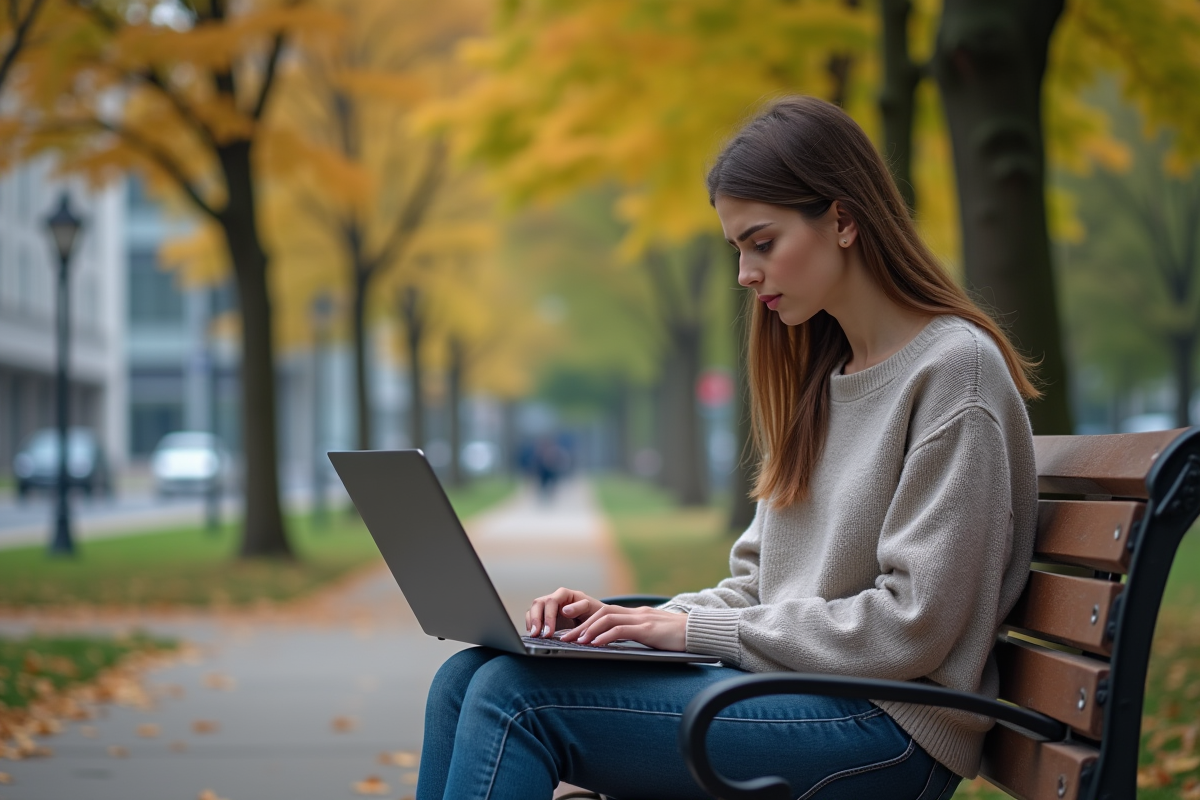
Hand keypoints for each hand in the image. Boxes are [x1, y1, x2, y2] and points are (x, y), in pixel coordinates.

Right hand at [525, 587, 604, 637]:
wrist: (595, 619)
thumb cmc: (594, 612)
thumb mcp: (591, 608)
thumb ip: (579, 607)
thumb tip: (564, 610)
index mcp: (564, 594)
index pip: (552, 600)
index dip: (549, 616)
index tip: (549, 631)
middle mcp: (554, 598)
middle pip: (538, 603)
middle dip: (536, 620)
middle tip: (537, 635)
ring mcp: (548, 607)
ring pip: (533, 609)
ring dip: (532, 623)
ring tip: (534, 636)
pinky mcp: (544, 616)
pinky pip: (532, 617)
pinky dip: (531, 625)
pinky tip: (534, 635)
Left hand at [558, 605, 686, 651]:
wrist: (700, 632)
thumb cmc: (678, 638)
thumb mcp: (654, 635)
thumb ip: (638, 636)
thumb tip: (620, 646)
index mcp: (636, 615)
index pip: (605, 613)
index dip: (586, 621)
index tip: (572, 632)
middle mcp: (636, 614)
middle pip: (601, 614)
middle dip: (581, 626)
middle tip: (566, 639)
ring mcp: (642, 620)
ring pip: (607, 619)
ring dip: (589, 630)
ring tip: (577, 642)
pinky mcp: (648, 629)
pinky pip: (622, 630)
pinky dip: (606, 636)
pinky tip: (596, 644)